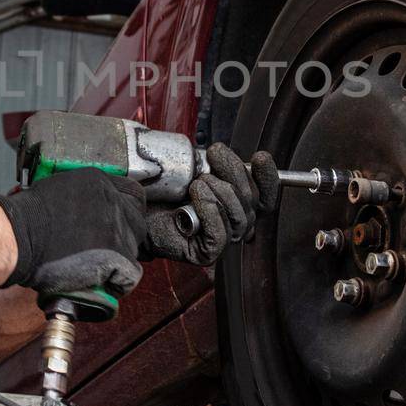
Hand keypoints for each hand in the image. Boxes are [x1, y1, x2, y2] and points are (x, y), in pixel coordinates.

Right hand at [0, 169, 146, 295]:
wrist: (19, 235)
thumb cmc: (28, 216)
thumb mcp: (60, 188)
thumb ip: (84, 196)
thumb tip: (92, 208)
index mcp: (100, 182)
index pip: (134, 195)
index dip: (128, 211)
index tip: (122, 221)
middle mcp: (113, 201)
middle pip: (138, 222)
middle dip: (127, 235)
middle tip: (112, 248)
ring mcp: (116, 228)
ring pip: (134, 248)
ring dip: (121, 258)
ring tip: (101, 266)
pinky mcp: (115, 255)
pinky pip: (129, 274)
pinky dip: (119, 282)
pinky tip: (106, 282)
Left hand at [147, 144, 279, 266]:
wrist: (138, 208)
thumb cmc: (165, 191)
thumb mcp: (194, 169)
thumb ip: (216, 164)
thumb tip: (224, 153)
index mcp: (238, 203)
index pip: (266, 195)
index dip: (267, 177)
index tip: (260, 157)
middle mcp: (235, 223)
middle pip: (252, 200)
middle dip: (234, 172)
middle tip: (214, 154)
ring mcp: (223, 239)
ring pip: (239, 216)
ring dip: (220, 192)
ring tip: (197, 180)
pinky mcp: (207, 252)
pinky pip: (221, 234)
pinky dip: (211, 211)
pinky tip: (197, 195)